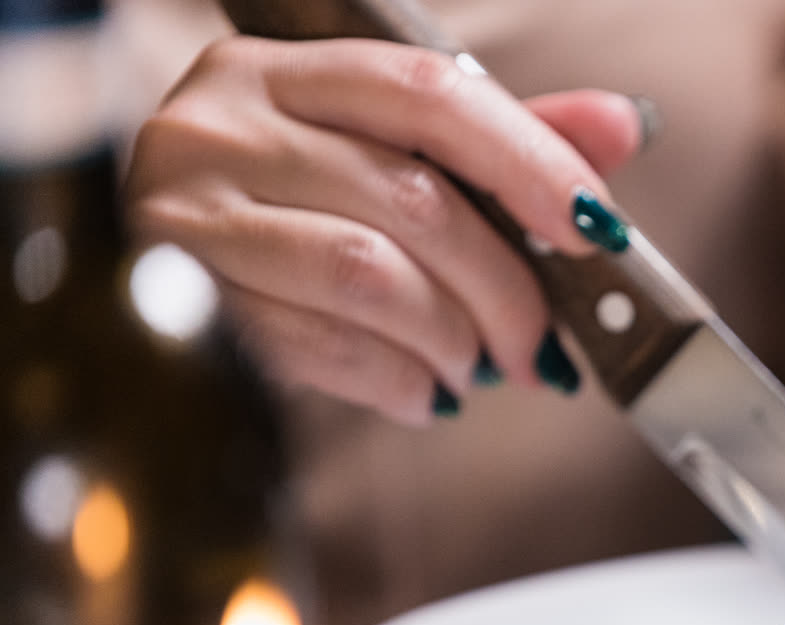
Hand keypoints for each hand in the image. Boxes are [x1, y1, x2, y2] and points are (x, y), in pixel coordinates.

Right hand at [126, 37, 643, 423]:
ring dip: (453, 340)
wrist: (157, 266)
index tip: (595, 230)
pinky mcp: (187, 299)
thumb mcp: (395, 153)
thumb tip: (623, 128)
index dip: (530, 162)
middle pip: (414, 202)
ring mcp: (194, 211)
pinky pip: (322, 347)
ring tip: (480, 367)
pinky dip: (398, 381)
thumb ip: (506, 138)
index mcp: (292, 71)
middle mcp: (227, 124)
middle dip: (506, 290)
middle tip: (543, 346)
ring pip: (370, 278)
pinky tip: (424, 390)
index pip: (432, 94)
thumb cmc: (301, 199)